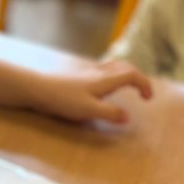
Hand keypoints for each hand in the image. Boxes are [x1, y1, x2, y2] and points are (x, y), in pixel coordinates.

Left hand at [33, 59, 152, 123]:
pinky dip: (109, 76)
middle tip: (141, 91)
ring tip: (125, 87)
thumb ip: (110, 113)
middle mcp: (97, 72)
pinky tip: (100, 87)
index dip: (144, 84)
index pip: (132, 74)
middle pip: (124, 66)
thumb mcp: (89, 110)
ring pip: (111, 66)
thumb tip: (127, 117)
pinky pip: (99, 70)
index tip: (147, 98)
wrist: (36, 88)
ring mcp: (85, 72)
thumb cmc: (62, 100)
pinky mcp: (75, 75)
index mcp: (104, 80)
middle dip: (137, 77)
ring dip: (123, 74)